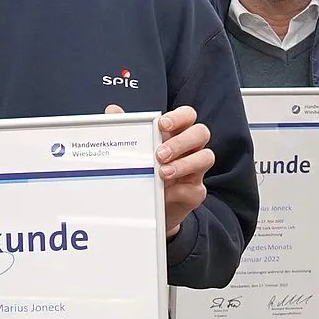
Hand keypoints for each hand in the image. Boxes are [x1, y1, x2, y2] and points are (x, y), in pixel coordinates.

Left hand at [107, 104, 214, 237]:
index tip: (162, 124)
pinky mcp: (194, 192)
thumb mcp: (135, 150)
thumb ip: (126, 129)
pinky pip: (195, 189)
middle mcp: (190, 149)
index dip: (179, 116)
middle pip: (201, 133)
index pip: (187, 116)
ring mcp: (195, 170)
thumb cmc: (145, 172)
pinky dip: (179, 190)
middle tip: (159, 154)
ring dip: (185, 164)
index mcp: (176, 133)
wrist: (147, 207)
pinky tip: (165, 192)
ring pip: (206, 157)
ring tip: (163, 172)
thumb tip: (112, 110)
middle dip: (181, 141)